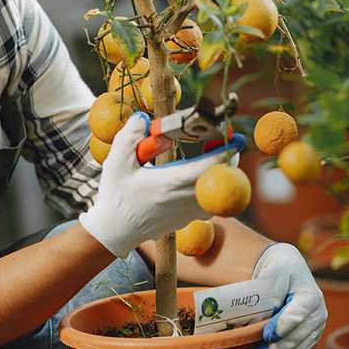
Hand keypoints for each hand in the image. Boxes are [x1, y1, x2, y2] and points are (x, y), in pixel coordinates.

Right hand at [79, 112, 244, 258]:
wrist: (116, 230)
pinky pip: (211, 200)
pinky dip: (211, 186)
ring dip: (219, 172)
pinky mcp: (189, 219)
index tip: (232, 135)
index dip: (226, 149)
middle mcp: (187, 199)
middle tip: (221, 140)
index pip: (212, 165)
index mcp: (173, 182)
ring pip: (219, 189)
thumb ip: (130, 136)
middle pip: (223, 177)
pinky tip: (197, 176)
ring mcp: (191, 212)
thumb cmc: (117, 197)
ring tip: (211, 155)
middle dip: (226, 156)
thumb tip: (143, 118)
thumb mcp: (116, 163)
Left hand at [251, 242, 326, 348]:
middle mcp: (318, 314)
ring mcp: (315, 327)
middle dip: (277, 348)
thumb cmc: (279, 270)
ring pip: (300, 348)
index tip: (267, 336)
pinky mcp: (310, 335)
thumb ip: (272, 290)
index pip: (298, 314)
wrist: (289, 269)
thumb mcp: (274, 273)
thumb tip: (268, 312)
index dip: (283, 327)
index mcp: (310, 296)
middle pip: (298, 336)